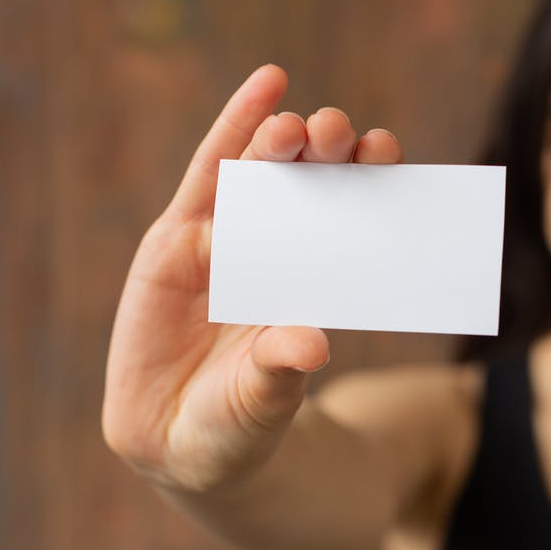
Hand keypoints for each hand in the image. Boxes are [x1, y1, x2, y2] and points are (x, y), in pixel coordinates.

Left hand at [102, 64, 402, 491]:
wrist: (217, 455)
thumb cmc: (206, 435)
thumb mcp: (231, 416)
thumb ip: (265, 380)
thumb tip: (310, 343)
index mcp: (170, 272)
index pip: (207, 188)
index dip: (237, 133)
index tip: (274, 93)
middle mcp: (214, 255)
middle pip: (253, 181)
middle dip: (289, 148)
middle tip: (329, 132)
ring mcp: (259, 262)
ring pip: (294, 197)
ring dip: (331, 164)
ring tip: (368, 145)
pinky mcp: (296, 279)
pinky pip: (324, 229)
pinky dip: (352, 194)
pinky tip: (380, 162)